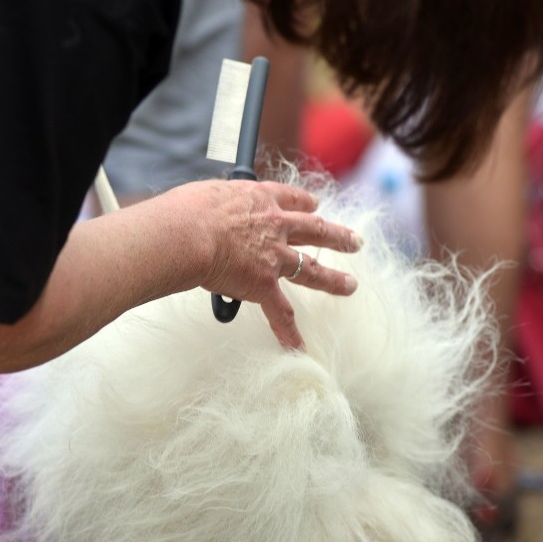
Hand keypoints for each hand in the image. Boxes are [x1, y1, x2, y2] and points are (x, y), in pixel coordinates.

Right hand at [166, 179, 360, 349]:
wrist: (188, 233)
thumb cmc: (187, 212)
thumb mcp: (208, 194)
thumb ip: (217, 205)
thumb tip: (205, 213)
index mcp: (260, 200)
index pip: (289, 199)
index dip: (304, 203)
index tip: (314, 205)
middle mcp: (275, 226)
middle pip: (314, 230)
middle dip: (337, 237)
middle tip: (355, 242)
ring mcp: (273, 257)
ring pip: (310, 269)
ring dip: (333, 279)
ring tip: (350, 286)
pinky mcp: (263, 285)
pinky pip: (281, 314)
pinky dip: (289, 333)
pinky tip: (299, 347)